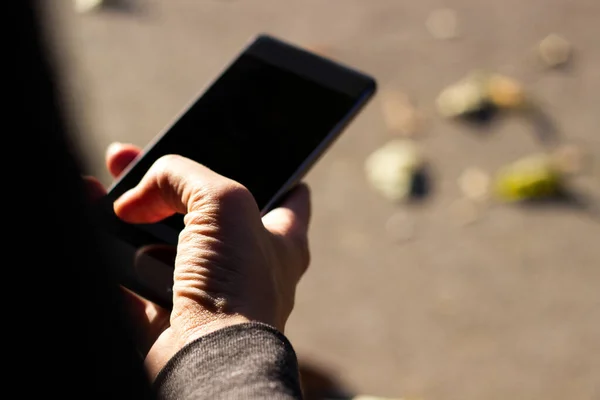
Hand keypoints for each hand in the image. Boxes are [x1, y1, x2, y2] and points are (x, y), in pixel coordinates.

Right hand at [88, 144, 311, 378]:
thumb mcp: (223, 202)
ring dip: (132, 219)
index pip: (289, 198)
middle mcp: (248, 270)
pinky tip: (87, 226)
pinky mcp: (169, 321)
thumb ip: (183, 177)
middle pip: (208, 215)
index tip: (251, 155)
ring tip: (102, 189)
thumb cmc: (237, 283)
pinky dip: (107, 257)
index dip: (273, 173)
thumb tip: (138, 198)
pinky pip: (131, 285)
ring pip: (165, 248)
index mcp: (281, 241)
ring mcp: (208, 297)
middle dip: (169, 186)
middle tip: (135, 160)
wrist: (206, 359)